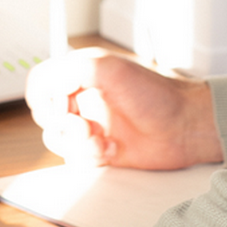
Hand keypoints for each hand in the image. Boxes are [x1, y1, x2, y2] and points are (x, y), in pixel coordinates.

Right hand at [25, 48, 221, 168]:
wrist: (185, 126)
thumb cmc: (155, 93)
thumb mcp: (108, 68)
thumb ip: (69, 71)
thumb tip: (46, 90)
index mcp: (81, 74)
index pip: (41, 83)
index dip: (44, 97)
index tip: (62, 103)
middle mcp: (82, 99)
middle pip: (44, 114)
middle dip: (60, 123)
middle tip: (81, 123)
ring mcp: (90, 125)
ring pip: (57, 139)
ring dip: (74, 142)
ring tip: (97, 139)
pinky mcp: (99, 149)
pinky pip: (75, 158)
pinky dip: (88, 156)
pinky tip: (109, 149)